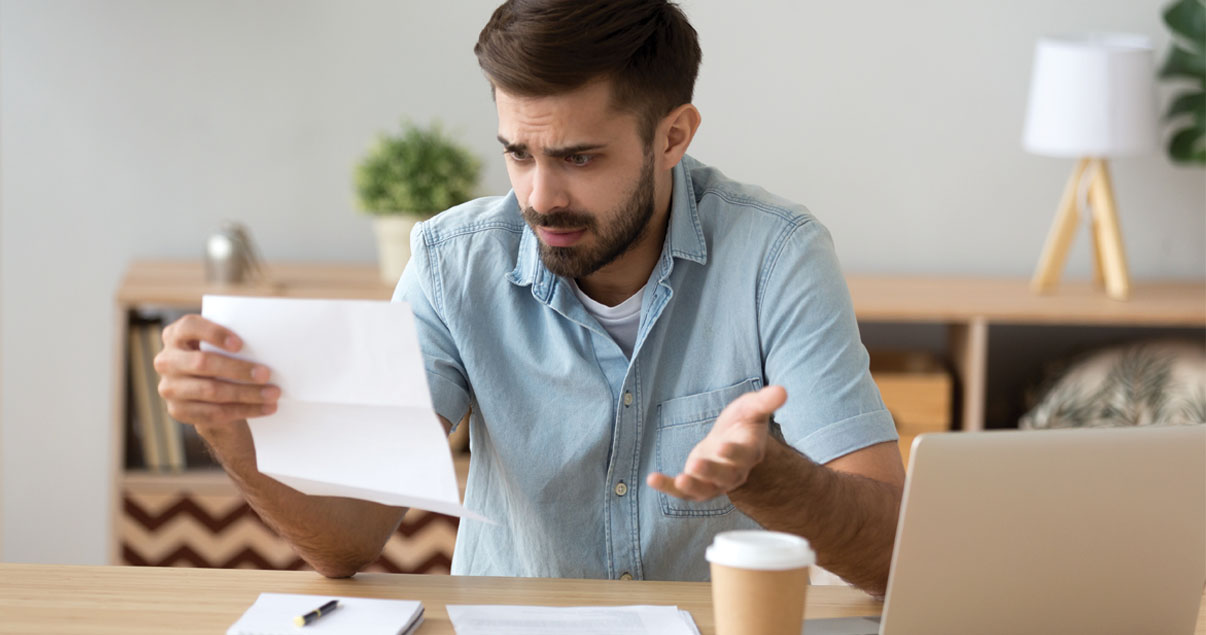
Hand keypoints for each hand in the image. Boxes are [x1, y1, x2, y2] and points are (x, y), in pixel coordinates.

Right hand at [154, 314, 278, 426]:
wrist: (208, 393)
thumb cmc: (220, 358)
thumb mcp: (219, 346)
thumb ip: (232, 341)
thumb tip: (268, 344)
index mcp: (176, 335)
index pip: (189, 326)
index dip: (214, 333)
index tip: (240, 344)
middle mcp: (167, 360)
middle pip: (202, 363)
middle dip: (238, 369)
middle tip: (266, 374)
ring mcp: (169, 387)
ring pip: (211, 391)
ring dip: (246, 394)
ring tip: (272, 394)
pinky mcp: (178, 411)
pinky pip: (214, 413)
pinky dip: (244, 410)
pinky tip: (265, 408)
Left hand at [647, 385, 787, 500]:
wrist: (730, 441)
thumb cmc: (743, 423)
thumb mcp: (752, 408)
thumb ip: (765, 402)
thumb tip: (784, 390)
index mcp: (749, 452)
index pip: (744, 455)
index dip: (734, 452)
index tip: (724, 446)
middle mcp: (734, 472)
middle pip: (724, 476)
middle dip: (711, 471)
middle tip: (696, 464)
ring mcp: (715, 482)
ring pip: (705, 488)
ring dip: (692, 486)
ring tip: (679, 480)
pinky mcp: (697, 485)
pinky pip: (683, 491)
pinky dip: (668, 487)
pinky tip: (652, 479)